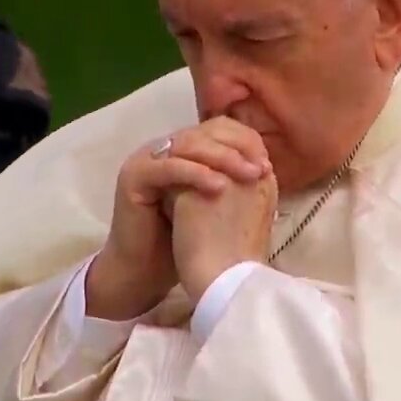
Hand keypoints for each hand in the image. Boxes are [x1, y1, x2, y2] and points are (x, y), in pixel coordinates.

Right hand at [87, 117, 270, 320]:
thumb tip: (265, 164)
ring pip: (188, 145)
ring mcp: (146, 159)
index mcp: (182, 151)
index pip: (217, 129)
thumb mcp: (214, 203)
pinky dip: (197, 174)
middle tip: (261, 169)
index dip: (245, 141)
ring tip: (247, 176)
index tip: (267, 166)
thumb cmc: (185, 243)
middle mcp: (163, 149)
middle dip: (238, 148)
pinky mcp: (133, 176)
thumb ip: (231, 178)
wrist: (146, 272)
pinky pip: (169, 167)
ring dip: (223, 158)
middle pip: (204, 132)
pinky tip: (220, 187)